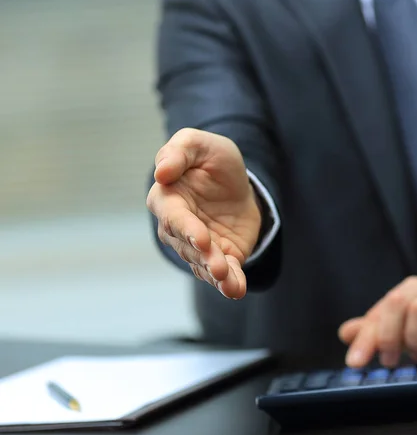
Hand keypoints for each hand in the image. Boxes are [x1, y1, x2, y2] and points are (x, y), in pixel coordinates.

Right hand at [147, 128, 261, 298]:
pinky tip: (237, 290)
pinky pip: (223, 274)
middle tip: (219, 266)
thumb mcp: (198, 144)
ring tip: (230, 284)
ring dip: (216, 275)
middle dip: (204, 257)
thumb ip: (179, 152)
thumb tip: (160, 172)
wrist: (238, 181)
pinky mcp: (221, 257)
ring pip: (203, 264)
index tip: (201, 237)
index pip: (173, 217)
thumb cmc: (210, 159)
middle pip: (188, 246)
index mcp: (167, 199)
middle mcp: (178, 228)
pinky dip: (230, 284)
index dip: (186, 228)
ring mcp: (198, 246)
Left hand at [338, 277, 416, 368]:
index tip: (355, 363)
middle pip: (398, 302)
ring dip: (415, 341)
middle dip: (388, 335)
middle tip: (390, 361)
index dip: (365, 337)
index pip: (381, 308)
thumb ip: (376, 330)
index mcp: (412, 290)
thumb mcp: (406, 332)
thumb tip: (345, 332)